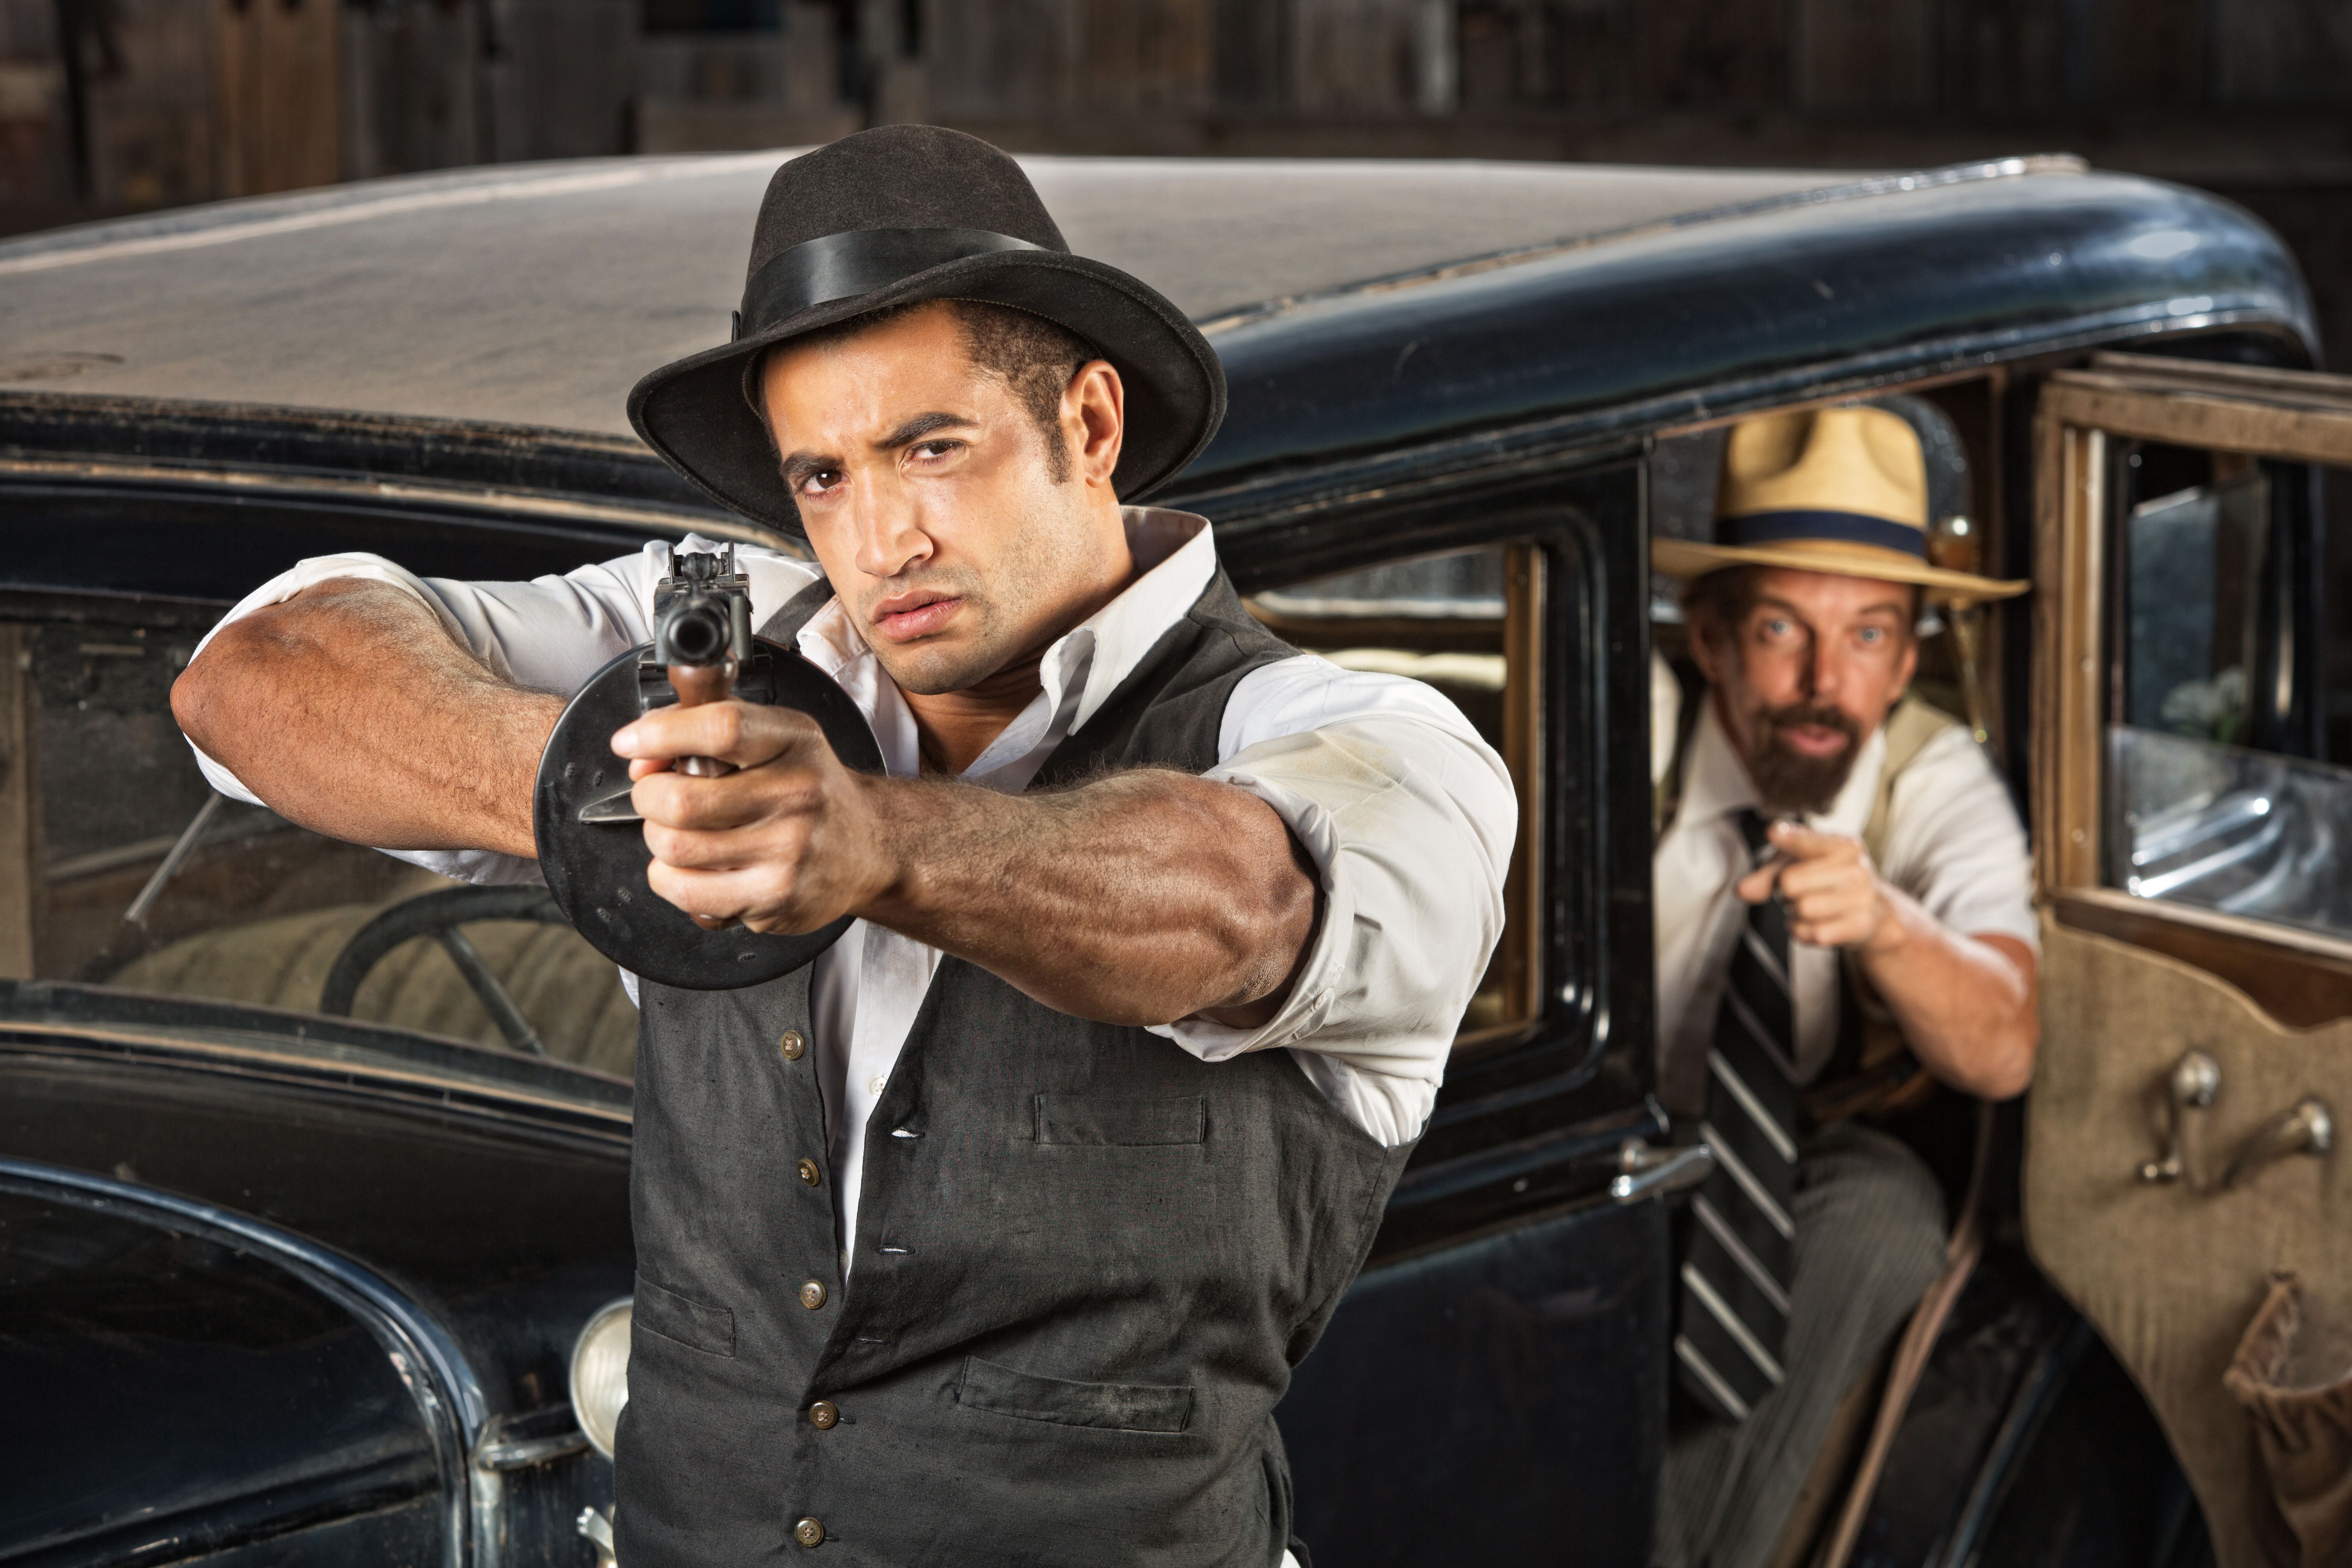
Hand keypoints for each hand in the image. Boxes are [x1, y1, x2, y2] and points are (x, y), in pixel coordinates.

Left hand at [612, 700, 894, 934]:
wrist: (867, 846)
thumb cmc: (809, 788)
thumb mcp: (775, 737)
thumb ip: (705, 728)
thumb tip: (639, 751)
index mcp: (794, 744)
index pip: (720, 728)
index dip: (660, 734)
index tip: (629, 743)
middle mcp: (796, 797)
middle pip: (682, 800)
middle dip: (649, 796)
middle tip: (658, 796)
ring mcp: (787, 853)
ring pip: (674, 848)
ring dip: (658, 839)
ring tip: (679, 832)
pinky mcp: (774, 900)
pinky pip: (685, 892)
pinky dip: (671, 878)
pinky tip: (693, 867)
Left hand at [1733, 821, 1901, 952]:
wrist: (1874, 910)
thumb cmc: (1828, 879)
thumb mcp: (1799, 865)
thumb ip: (1767, 874)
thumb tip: (1742, 891)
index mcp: (1842, 845)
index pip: (1807, 841)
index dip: (1788, 838)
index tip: (1772, 833)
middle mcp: (1856, 868)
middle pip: (1790, 882)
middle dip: (1786, 890)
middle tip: (1802, 889)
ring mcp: (1862, 897)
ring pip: (1801, 909)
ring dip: (1796, 913)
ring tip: (1812, 906)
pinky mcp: (1860, 925)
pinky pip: (1811, 933)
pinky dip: (1804, 931)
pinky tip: (1819, 923)